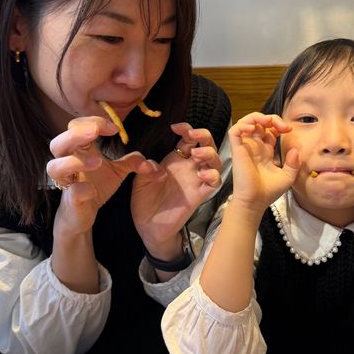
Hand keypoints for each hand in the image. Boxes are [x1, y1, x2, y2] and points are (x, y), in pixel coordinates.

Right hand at [47, 116, 162, 236]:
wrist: (82, 214)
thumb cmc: (96, 186)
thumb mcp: (118, 171)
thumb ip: (133, 161)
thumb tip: (150, 161)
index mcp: (79, 151)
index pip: (77, 127)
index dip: (94, 122)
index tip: (115, 129)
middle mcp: (67, 163)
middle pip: (58, 143)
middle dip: (75, 135)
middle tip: (95, 132)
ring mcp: (67, 182)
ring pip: (55, 167)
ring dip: (74, 161)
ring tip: (97, 162)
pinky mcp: (71, 201)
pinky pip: (71, 193)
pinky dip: (80, 190)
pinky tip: (92, 189)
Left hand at [131, 122, 222, 255]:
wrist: (147, 226)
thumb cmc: (144, 200)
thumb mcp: (139, 177)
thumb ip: (143, 165)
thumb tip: (153, 163)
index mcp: (175, 159)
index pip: (189, 138)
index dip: (187, 128)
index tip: (175, 127)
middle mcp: (188, 168)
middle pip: (207, 145)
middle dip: (204, 135)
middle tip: (192, 136)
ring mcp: (195, 181)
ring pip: (215, 162)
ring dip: (210, 153)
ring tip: (196, 154)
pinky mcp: (199, 195)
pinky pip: (214, 182)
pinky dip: (212, 175)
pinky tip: (201, 174)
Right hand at [228, 112, 299, 210]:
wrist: (255, 202)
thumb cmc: (268, 192)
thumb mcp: (288, 176)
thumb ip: (293, 163)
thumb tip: (295, 149)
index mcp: (265, 152)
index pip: (269, 130)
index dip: (278, 125)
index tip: (288, 130)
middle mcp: (254, 147)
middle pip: (259, 123)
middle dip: (271, 118)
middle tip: (282, 126)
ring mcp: (245, 147)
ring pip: (245, 122)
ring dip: (256, 117)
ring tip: (267, 121)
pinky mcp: (237, 150)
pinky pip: (234, 131)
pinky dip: (242, 124)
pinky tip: (253, 128)